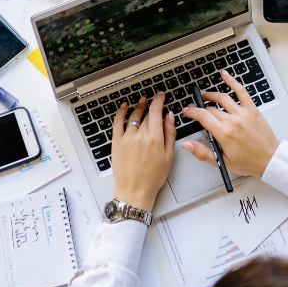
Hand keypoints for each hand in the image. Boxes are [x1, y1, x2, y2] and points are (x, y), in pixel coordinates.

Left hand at [111, 93, 174, 210]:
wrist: (134, 191)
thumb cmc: (152, 178)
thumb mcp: (169, 156)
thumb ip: (170, 134)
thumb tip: (170, 117)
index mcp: (155, 139)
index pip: (156, 112)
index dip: (159, 100)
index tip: (160, 95)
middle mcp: (140, 136)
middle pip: (147, 115)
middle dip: (151, 107)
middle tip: (153, 102)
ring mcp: (127, 139)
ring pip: (133, 117)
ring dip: (138, 108)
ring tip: (141, 103)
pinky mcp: (117, 143)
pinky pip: (117, 123)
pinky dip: (120, 113)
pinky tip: (124, 107)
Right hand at [181, 71, 279, 177]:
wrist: (270, 159)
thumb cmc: (249, 162)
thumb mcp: (222, 162)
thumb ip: (202, 152)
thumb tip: (188, 144)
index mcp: (224, 134)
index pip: (202, 116)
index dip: (192, 112)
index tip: (187, 112)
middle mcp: (233, 121)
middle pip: (211, 108)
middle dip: (199, 107)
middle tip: (194, 107)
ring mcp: (243, 113)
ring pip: (223, 98)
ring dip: (211, 95)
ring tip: (205, 95)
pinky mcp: (252, 110)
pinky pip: (241, 92)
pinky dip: (233, 81)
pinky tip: (225, 75)